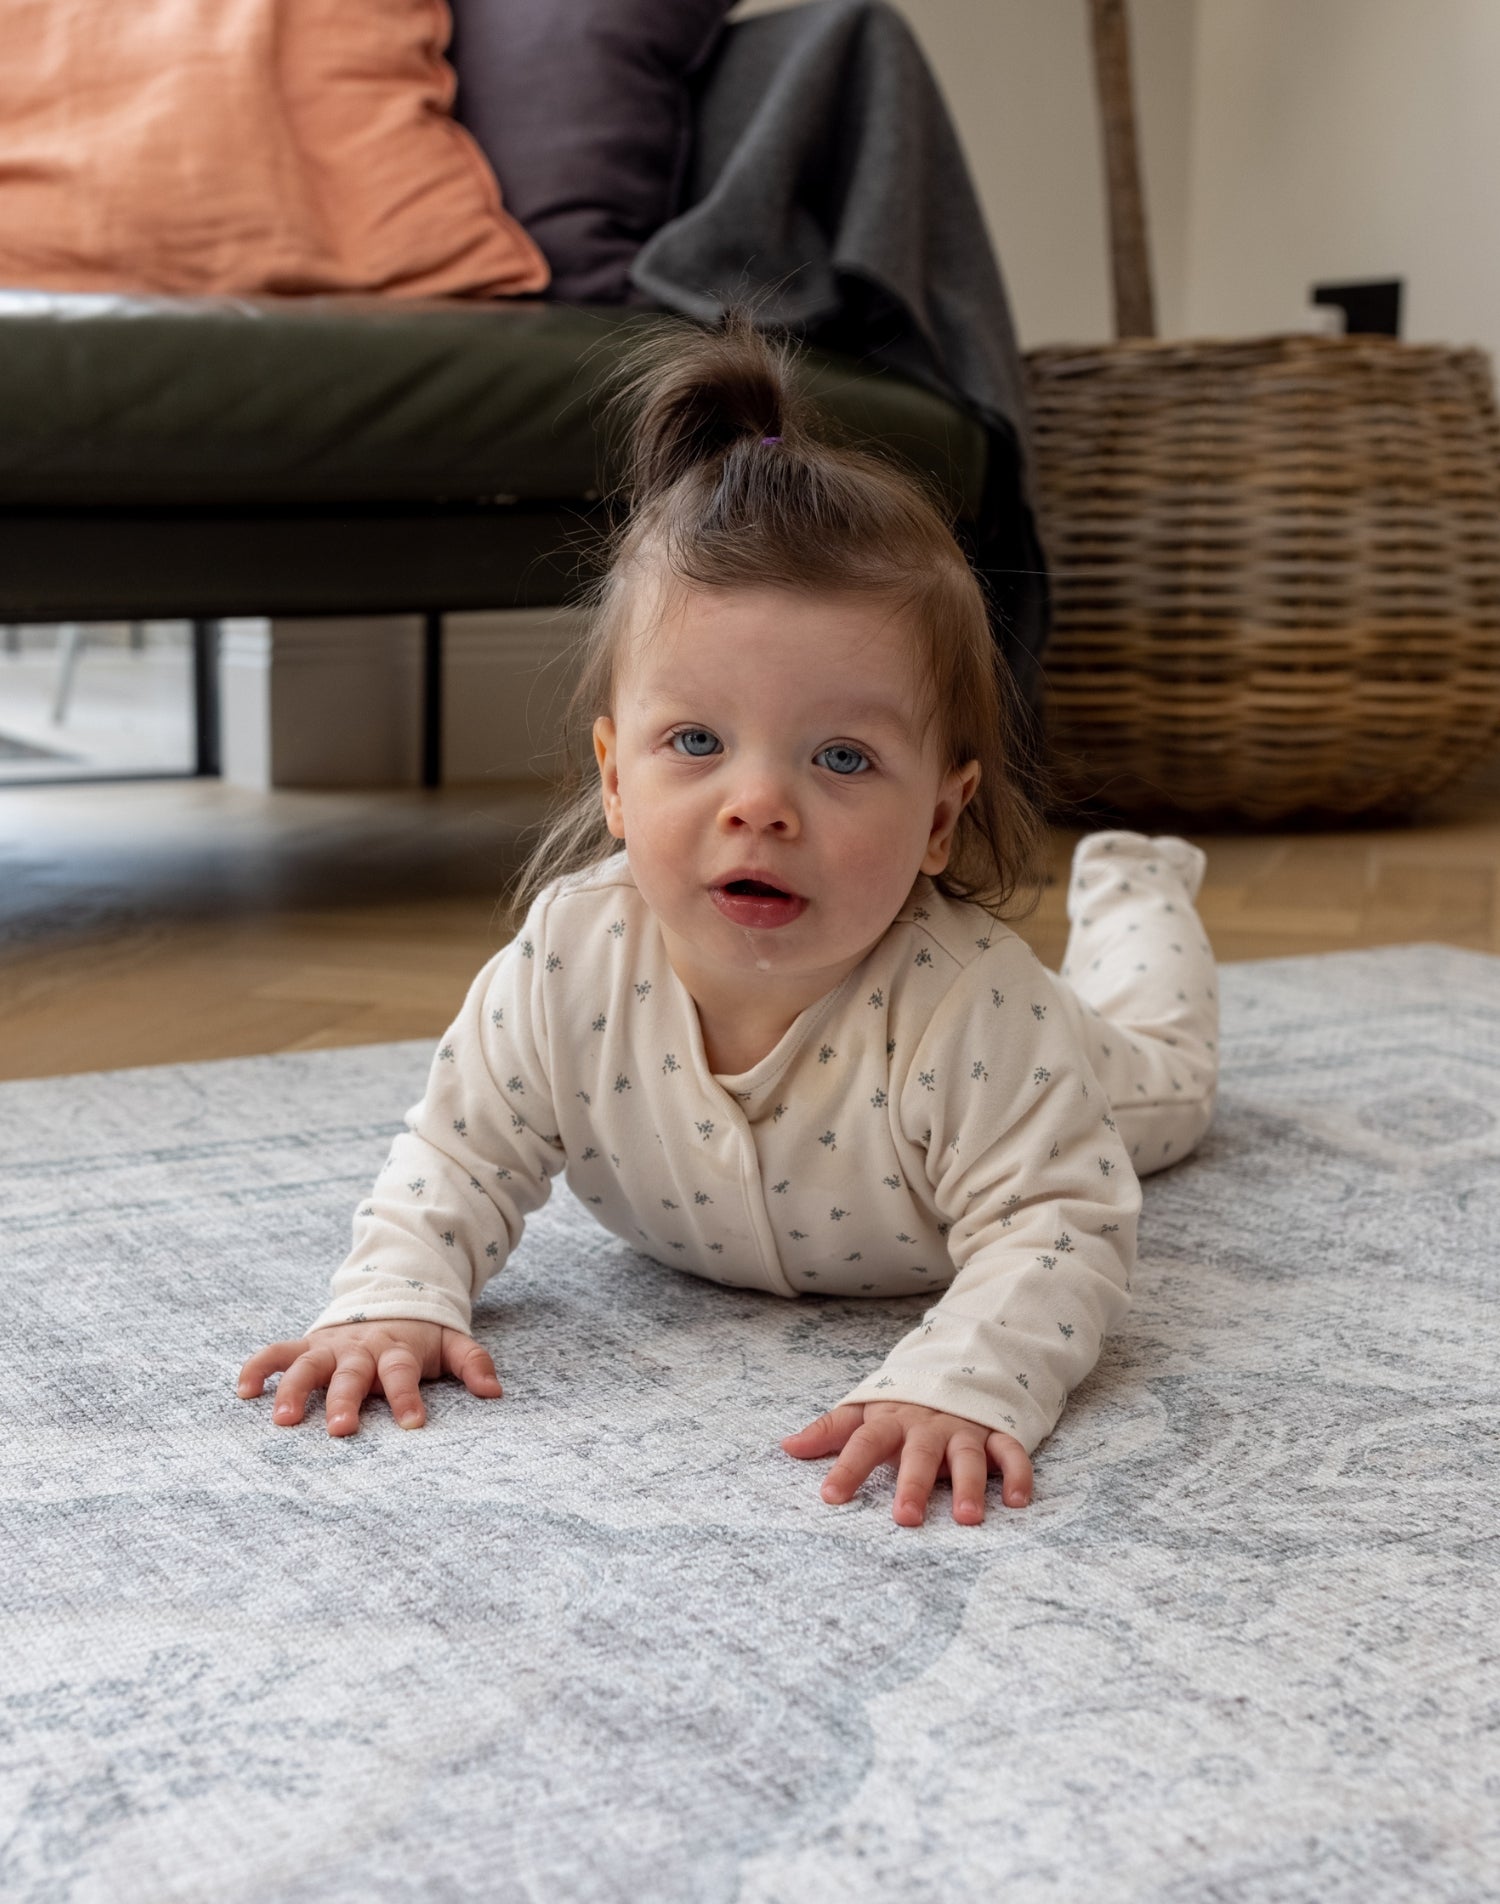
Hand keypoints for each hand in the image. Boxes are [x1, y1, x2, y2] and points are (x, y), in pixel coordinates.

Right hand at [236, 1320, 502, 1437]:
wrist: (388, 1301)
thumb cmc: (419, 1338)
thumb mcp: (451, 1343)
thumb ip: (472, 1363)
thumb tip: (494, 1392)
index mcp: (397, 1349)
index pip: (402, 1372)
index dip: (407, 1397)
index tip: (412, 1425)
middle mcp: (360, 1349)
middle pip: (351, 1374)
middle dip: (344, 1401)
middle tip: (340, 1431)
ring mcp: (330, 1347)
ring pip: (307, 1365)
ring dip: (293, 1390)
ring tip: (283, 1420)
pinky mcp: (307, 1346)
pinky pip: (277, 1353)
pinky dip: (258, 1367)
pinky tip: (243, 1392)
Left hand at [781, 1400, 1032, 1525]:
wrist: (957, 1367)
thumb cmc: (904, 1404)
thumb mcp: (865, 1411)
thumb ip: (830, 1430)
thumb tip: (786, 1446)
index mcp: (891, 1420)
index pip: (864, 1442)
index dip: (847, 1467)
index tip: (830, 1496)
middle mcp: (928, 1426)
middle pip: (919, 1454)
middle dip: (913, 1485)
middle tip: (905, 1519)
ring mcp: (965, 1429)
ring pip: (968, 1455)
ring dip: (969, 1485)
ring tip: (967, 1518)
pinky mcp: (996, 1433)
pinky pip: (1011, 1452)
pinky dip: (1018, 1474)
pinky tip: (1017, 1502)